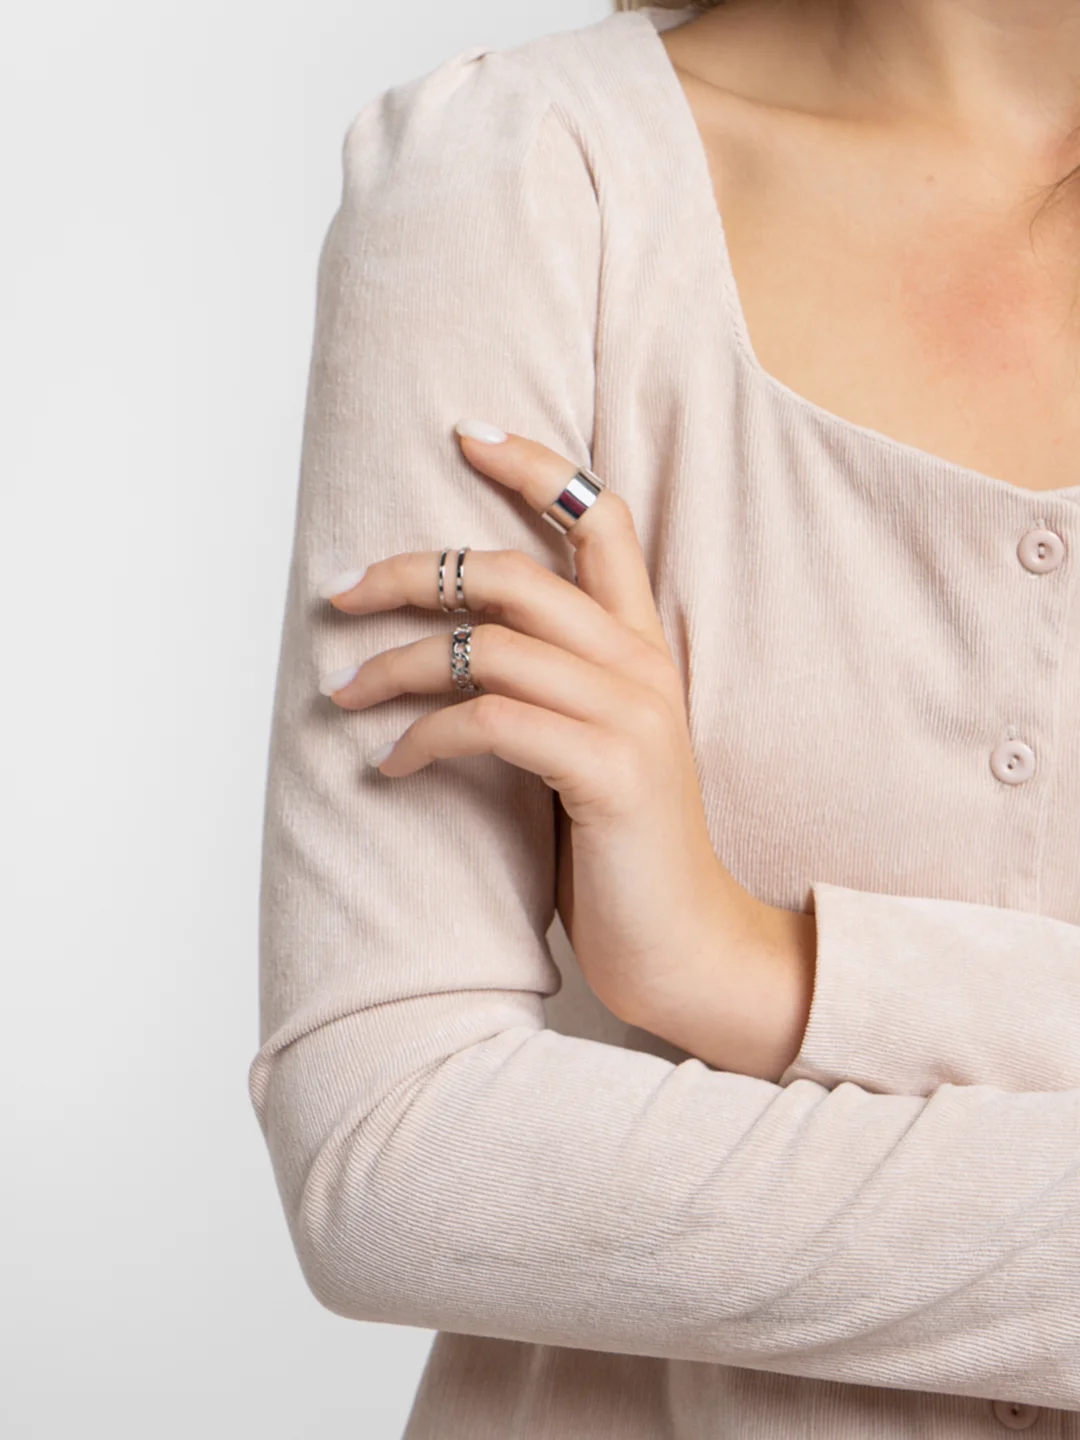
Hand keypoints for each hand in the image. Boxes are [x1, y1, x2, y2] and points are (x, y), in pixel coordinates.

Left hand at [316, 421, 814, 1077]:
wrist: (688, 944)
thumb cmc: (623, 848)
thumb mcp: (592, 746)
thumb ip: (552, 686)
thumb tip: (455, 651)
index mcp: (645, 647)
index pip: (602, 519)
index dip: (534, 465)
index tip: (464, 432)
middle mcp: (643, 665)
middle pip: (512, 573)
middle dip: (412, 571)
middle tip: (339, 592)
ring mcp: (631, 716)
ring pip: (487, 647)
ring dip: (398, 666)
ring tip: (345, 693)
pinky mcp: (607, 772)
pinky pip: (489, 722)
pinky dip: (424, 737)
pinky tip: (392, 765)